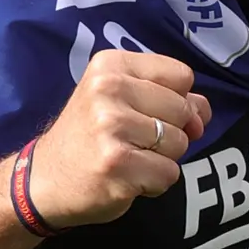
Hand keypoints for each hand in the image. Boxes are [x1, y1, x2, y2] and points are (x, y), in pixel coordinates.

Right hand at [26, 48, 203, 229]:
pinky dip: (154, 183)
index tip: (146, 113)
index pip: (182, 76)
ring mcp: (111, 126)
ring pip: (179, 144)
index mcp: (111, 65)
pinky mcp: (117, 162)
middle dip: (170, 133)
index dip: (177, 100)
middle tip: (130, 141)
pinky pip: (169, 174)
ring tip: (127, 158)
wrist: (45, 180)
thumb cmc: (90, 137)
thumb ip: (170, 96)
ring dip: (161, 160)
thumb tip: (203, 112)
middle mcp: (109, 89)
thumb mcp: (122, 101)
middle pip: (184, 111)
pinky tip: (126, 178)